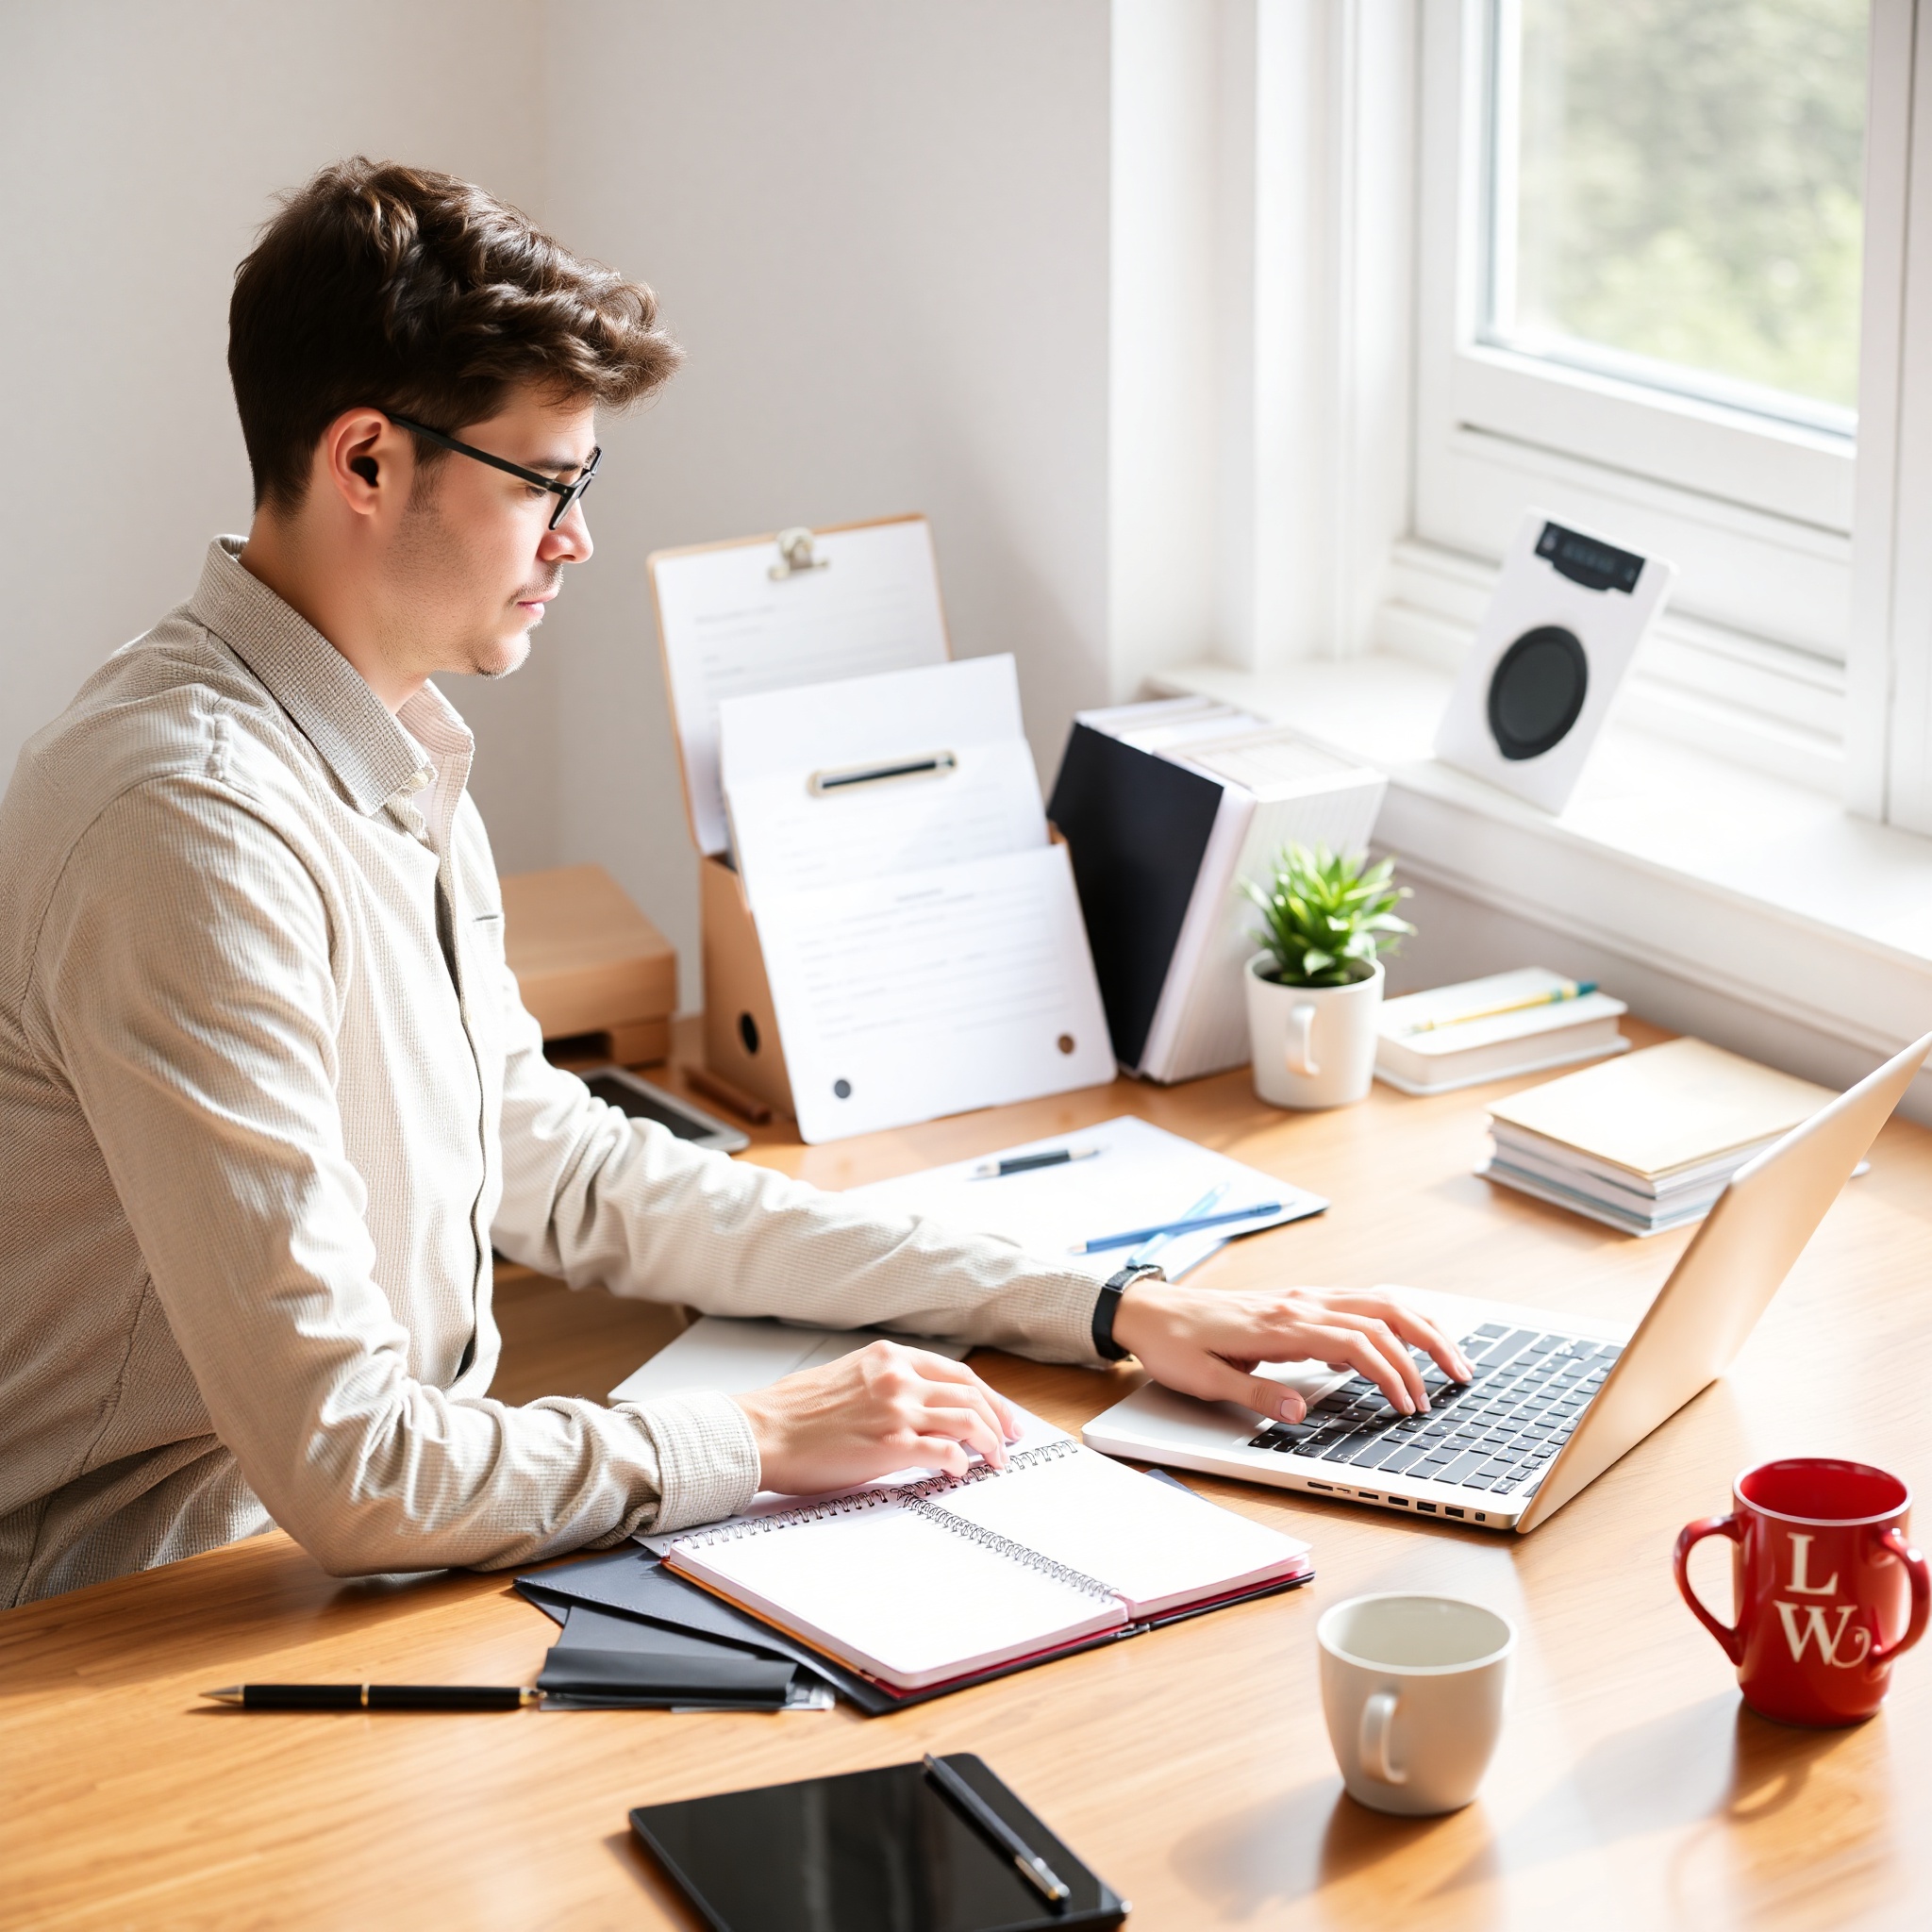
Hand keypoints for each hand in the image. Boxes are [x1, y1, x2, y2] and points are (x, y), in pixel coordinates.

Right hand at [733, 1340, 1022, 1495]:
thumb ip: (884, 1383)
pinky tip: (959, 1474)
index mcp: (888, 1357)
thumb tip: (915, 1404)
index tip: (1000, 1415)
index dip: (987, 1396)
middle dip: (1000, 1419)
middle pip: (972, 1394)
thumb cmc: (791, 1412)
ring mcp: (897, 1409)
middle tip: (1010, 1441)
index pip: (957, 1373)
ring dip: (990, 1443)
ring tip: (995, 1462)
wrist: (759, 1432)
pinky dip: (961, 1464)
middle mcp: (898, 1377)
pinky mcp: (890, 1445)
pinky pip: (945, 1453)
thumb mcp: (847, 1377)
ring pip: (968, 1421)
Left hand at [1110, 1280, 1472, 1423]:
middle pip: (1382, 1314)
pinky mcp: (1296, 1303)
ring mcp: (1300, 1299)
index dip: (1393, 1375)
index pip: (1358, 1343)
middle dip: (1428, 1343)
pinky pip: (1356, 1304)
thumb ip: (1256, 1393)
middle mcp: (1299, 1304)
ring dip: (1417, 1326)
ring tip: (1449, 1356)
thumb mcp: (1204, 1379)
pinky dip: (1390, 1320)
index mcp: (1282, 1323)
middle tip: (1461, 1376)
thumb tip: (1299, 1411)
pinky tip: (1400, 1344)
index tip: (1412, 1406)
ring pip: (1376, 1302)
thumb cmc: (1174, 1344)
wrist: (1149, 1310)